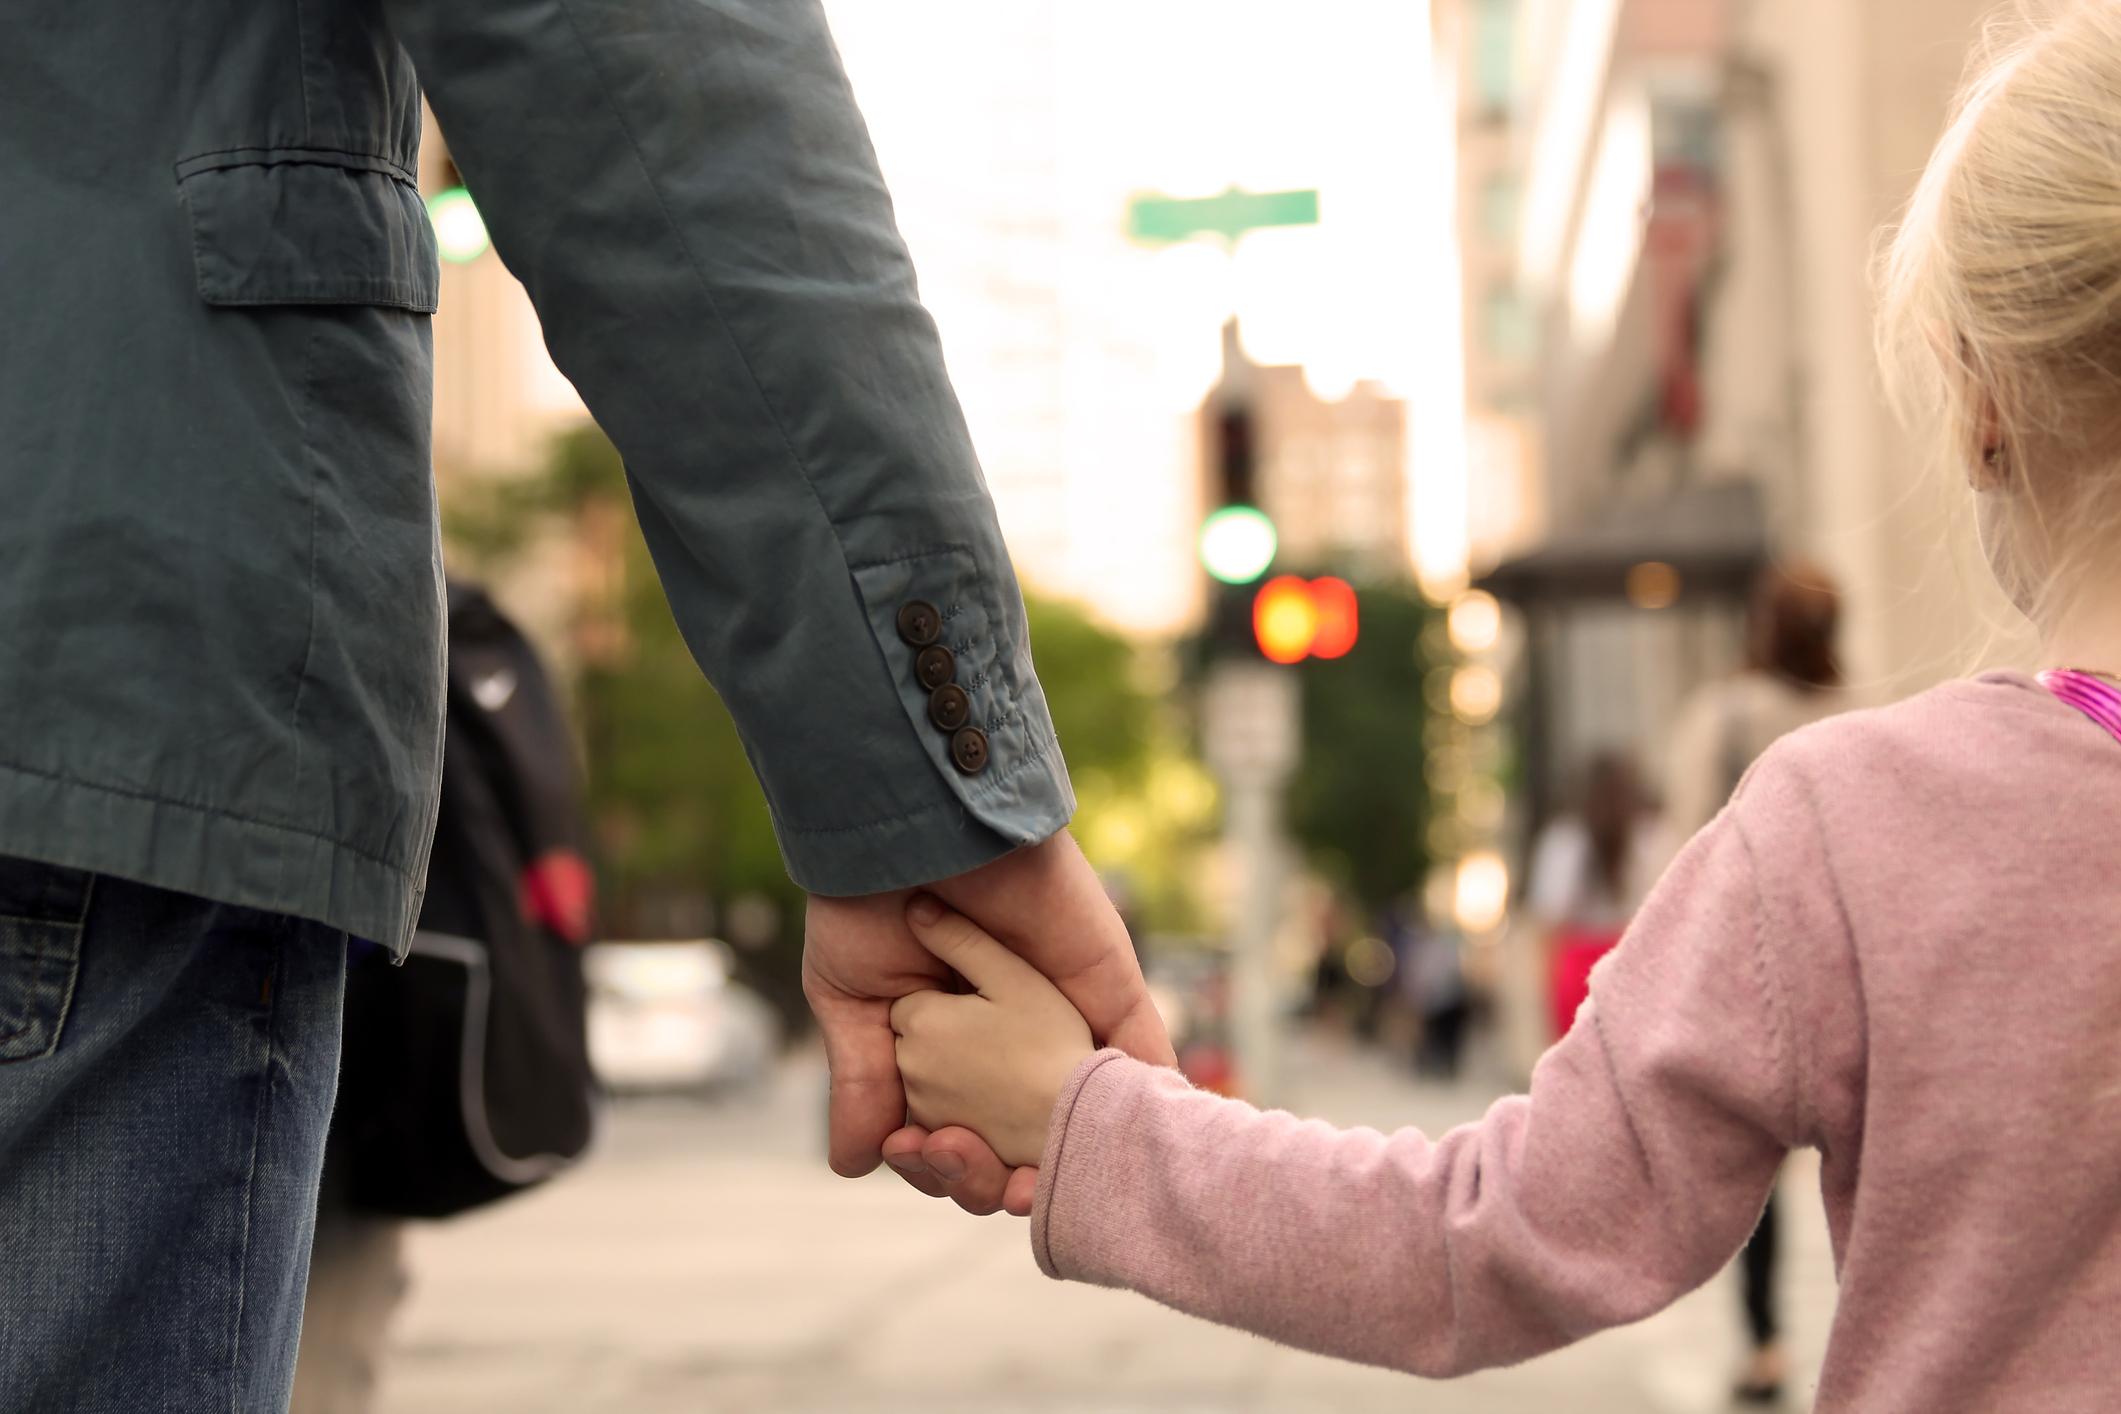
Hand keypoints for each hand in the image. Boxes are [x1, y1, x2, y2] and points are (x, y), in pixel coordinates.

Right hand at [803, 830, 1172, 1213]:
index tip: (921, 1161)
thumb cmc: (866, 902)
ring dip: (1062, 1162)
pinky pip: (1144, 1054)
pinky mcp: (1109, 989)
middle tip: (961, 1166)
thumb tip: (852, 1167)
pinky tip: (1122, 1147)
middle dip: (997, 1176)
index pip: (962, 1135)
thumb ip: (863, 1082)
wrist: (910, 829)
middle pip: (1023, 1141)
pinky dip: (1139, 1107)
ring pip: (1081, 1117)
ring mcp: (1067, 1018)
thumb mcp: (852, 1002)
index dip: (948, 1167)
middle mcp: (1015, 1042)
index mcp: (956, 1050)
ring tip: (1020, 1184)